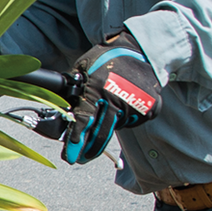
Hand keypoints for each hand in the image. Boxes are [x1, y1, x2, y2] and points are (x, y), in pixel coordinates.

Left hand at [63, 35, 161, 163]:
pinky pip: (130, 122)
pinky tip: (122, 106)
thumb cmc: (105, 60)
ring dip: (107, 127)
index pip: (84, 119)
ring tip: (108, 112)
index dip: (76, 138)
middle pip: (100, 132)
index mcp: (97, 87)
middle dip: (88, 148)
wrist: (138, 51)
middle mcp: (116, 98)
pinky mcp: (149, 109)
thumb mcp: (83, 69)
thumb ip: (74, 91)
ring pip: (115, 127)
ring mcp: (135, 105)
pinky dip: (124, 119)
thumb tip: (62, 113)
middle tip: (80, 159)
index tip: (70, 154)